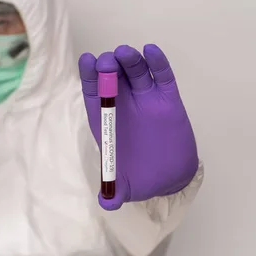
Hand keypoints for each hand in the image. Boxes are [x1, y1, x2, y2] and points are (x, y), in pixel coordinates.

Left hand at [78, 44, 198, 209]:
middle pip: (114, 78)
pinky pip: (162, 77)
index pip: (94, 93)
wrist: (168, 176)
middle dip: (109, 67)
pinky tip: (151, 51)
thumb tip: (108, 204)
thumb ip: (116, 193)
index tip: (88, 61)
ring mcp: (146, 100)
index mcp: (106, 119)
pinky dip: (158, 63)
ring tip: (125, 53)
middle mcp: (124, 105)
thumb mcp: (126, 187)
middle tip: (108, 60)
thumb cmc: (141, 177)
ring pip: (136, 73)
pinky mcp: (168, 100)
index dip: (90, 76)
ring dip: (131, 60)